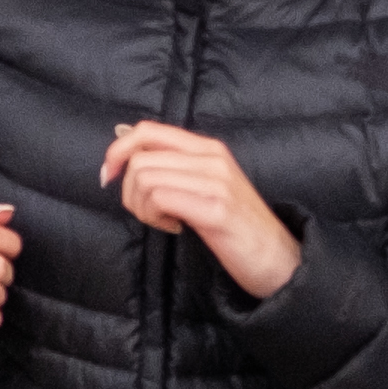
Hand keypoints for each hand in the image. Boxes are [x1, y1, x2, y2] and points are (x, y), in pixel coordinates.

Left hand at [100, 123, 304, 298]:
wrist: (278, 258)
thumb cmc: (237, 227)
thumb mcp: (206, 187)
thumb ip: (174, 168)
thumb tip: (126, 151)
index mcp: (207, 148)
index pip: (148, 130)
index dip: (117, 150)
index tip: (109, 175)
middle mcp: (212, 158)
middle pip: (140, 159)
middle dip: (129, 191)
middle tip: (149, 214)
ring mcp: (216, 181)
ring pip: (146, 179)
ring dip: (142, 208)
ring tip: (165, 222)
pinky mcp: (216, 209)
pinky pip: (161, 199)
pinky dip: (156, 218)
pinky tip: (175, 228)